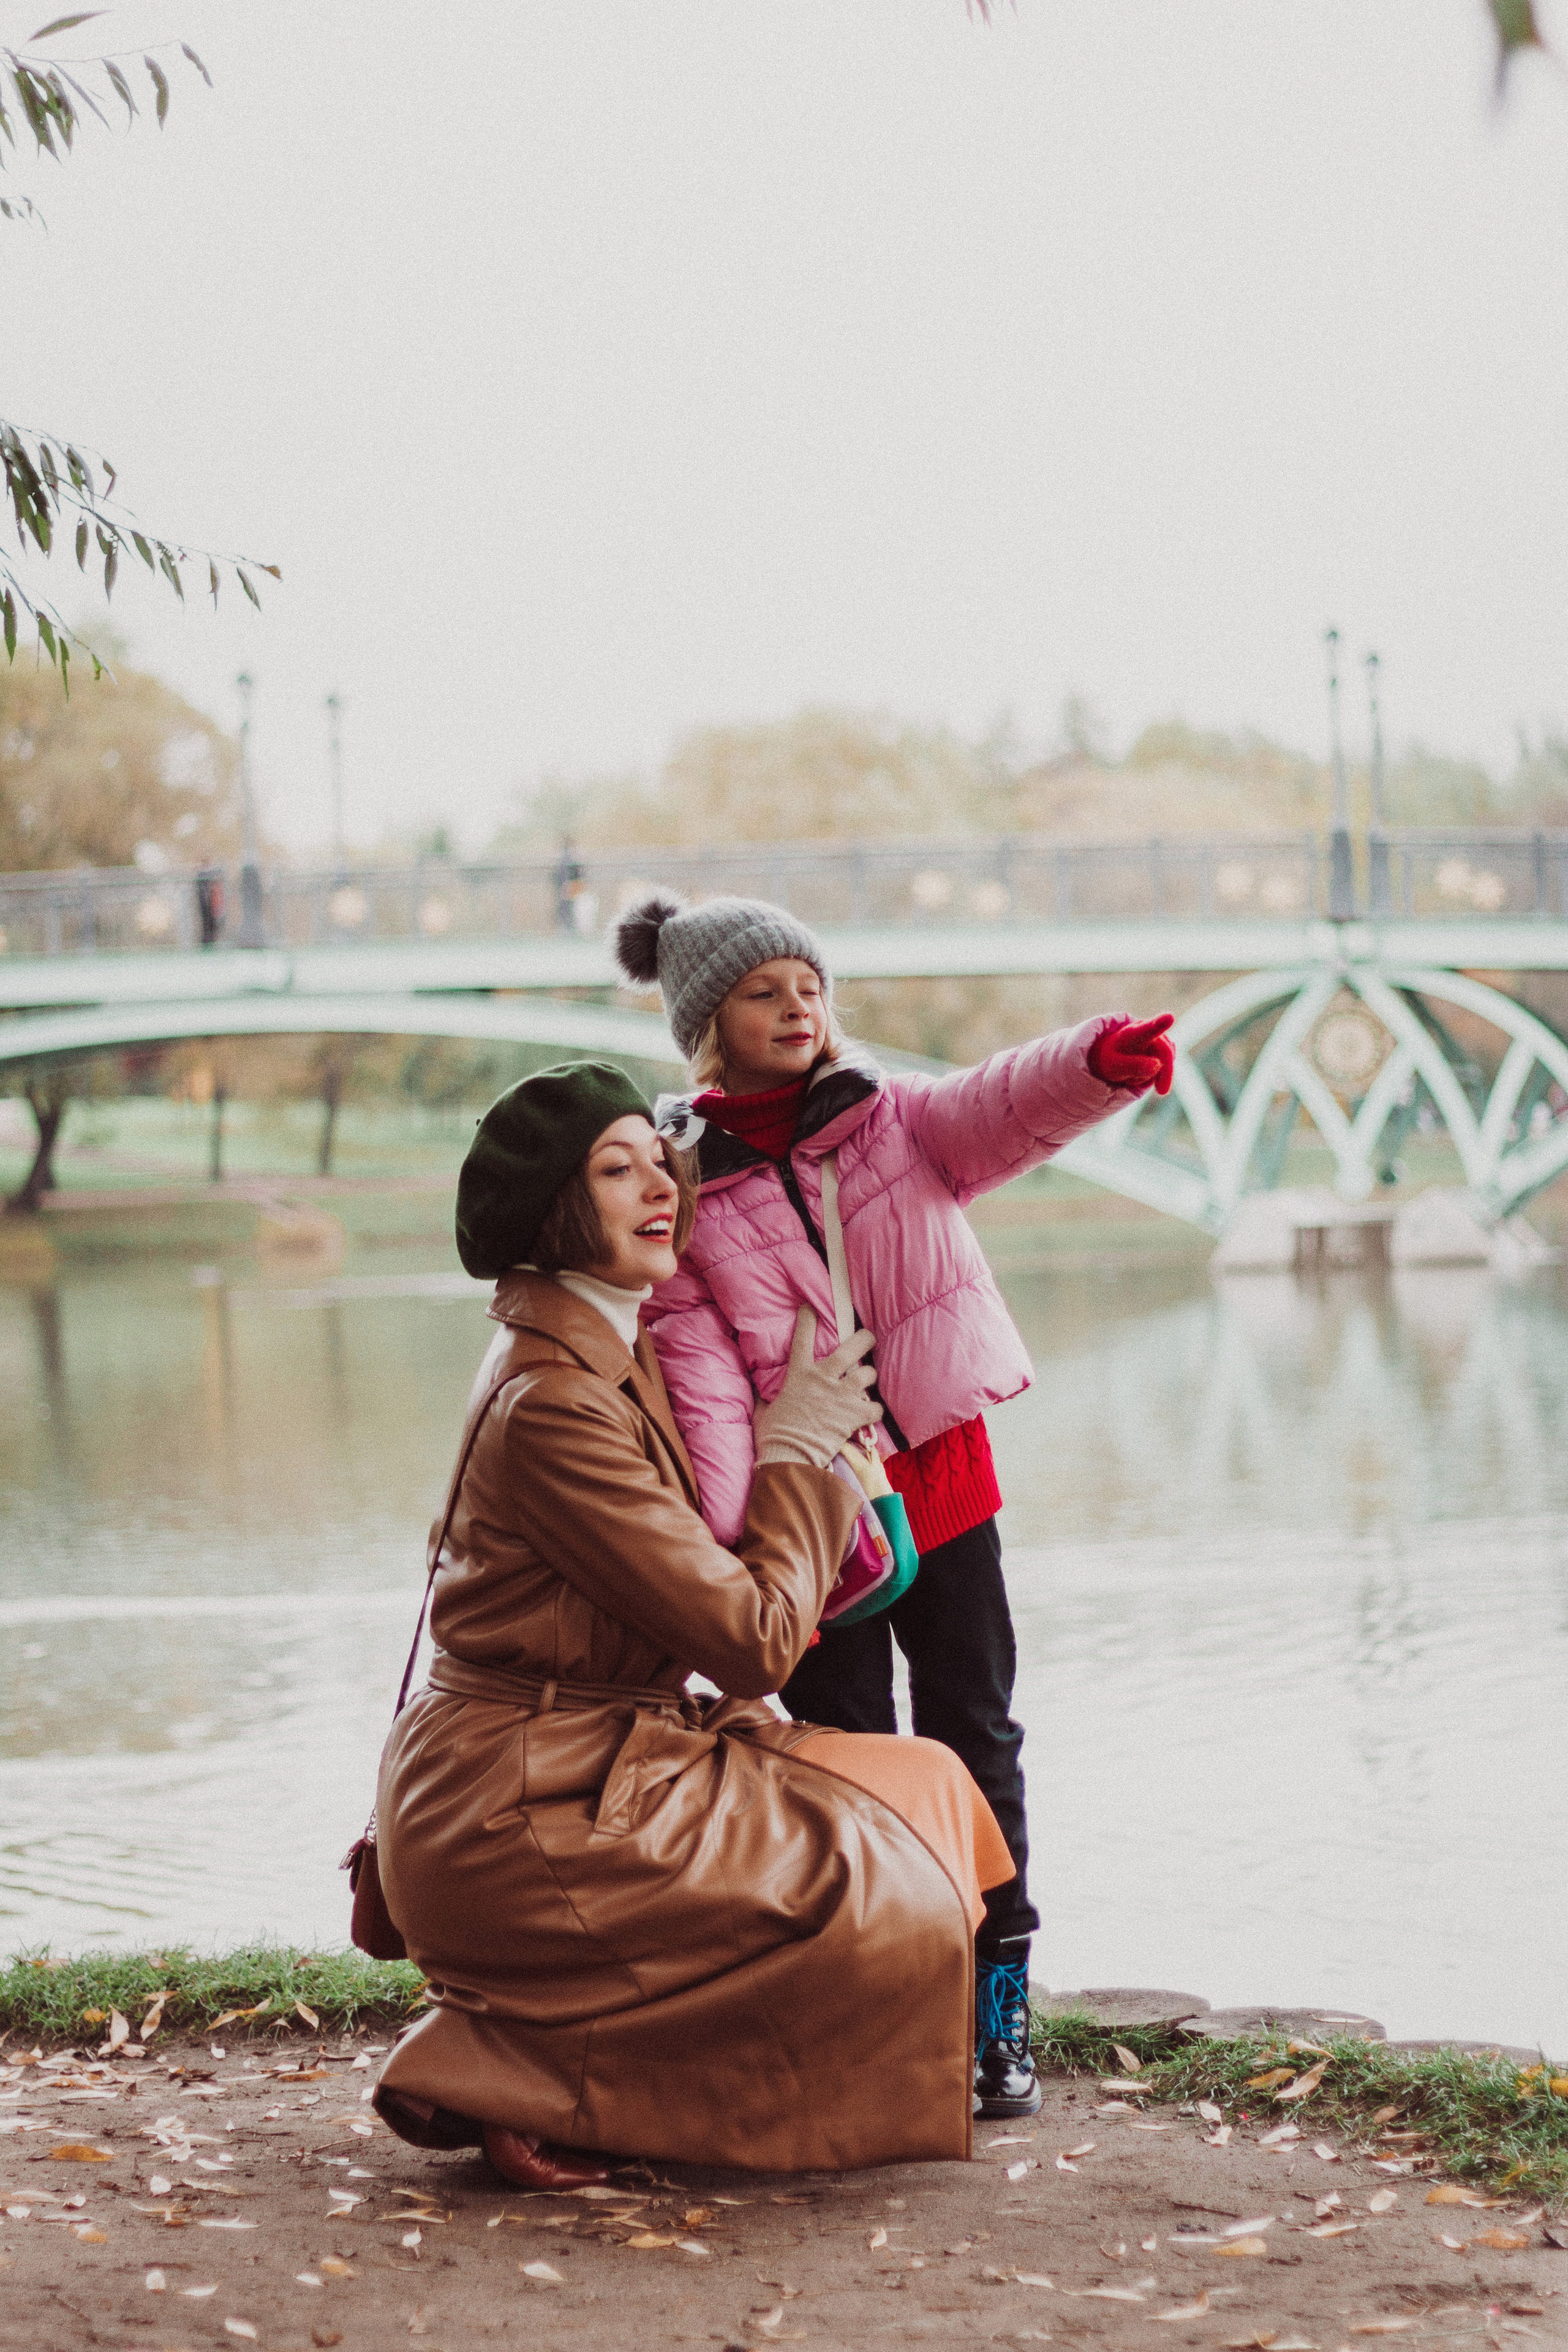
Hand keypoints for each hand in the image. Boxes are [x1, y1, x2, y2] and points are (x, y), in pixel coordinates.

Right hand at [753, 1306, 883, 1469]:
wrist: (789, 1457)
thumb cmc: (773, 1435)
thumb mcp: (764, 1409)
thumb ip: (766, 1395)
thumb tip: (759, 1390)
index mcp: (799, 1374)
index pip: (802, 1338)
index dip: (807, 1319)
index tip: (810, 1308)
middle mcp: (823, 1379)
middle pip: (852, 1348)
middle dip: (864, 1339)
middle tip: (868, 1338)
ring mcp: (841, 1396)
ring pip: (867, 1373)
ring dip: (869, 1377)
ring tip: (866, 1382)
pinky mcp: (853, 1416)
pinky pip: (875, 1407)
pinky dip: (875, 1410)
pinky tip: (870, 1413)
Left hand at [1088, 1012, 1175, 1095]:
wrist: (1111, 1057)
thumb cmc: (1110, 1059)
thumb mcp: (1114, 1067)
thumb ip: (1133, 1066)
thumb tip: (1157, 1065)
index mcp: (1132, 1033)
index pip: (1147, 1028)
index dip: (1159, 1023)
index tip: (1170, 1017)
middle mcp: (1147, 1031)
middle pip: (1165, 1051)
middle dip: (1166, 1072)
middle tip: (1162, 1093)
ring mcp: (1156, 1038)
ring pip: (1168, 1059)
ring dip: (1162, 1075)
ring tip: (1139, 1081)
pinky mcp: (1163, 1048)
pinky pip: (1167, 1064)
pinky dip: (1160, 1074)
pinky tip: (1145, 1073)